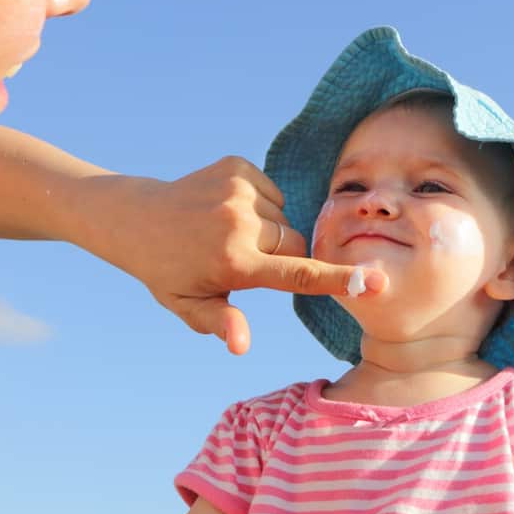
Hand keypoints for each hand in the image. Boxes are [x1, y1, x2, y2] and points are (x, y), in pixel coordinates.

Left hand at [109, 157, 386, 353]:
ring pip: (285, 218)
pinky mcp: (237, 167)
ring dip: (269, 230)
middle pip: (296, 244)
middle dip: (284, 256)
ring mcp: (238, 190)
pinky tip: (228, 211)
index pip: (298, 274)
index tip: (376, 281)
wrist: (137, 218)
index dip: (340, 280)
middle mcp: (240, 223)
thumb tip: (240, 346)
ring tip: (230, 235)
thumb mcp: (189, 305)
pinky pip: (273, 192)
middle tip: (247, 262)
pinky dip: (260, 204)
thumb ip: (221, 324)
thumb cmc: (168, 271)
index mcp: (234, 263)